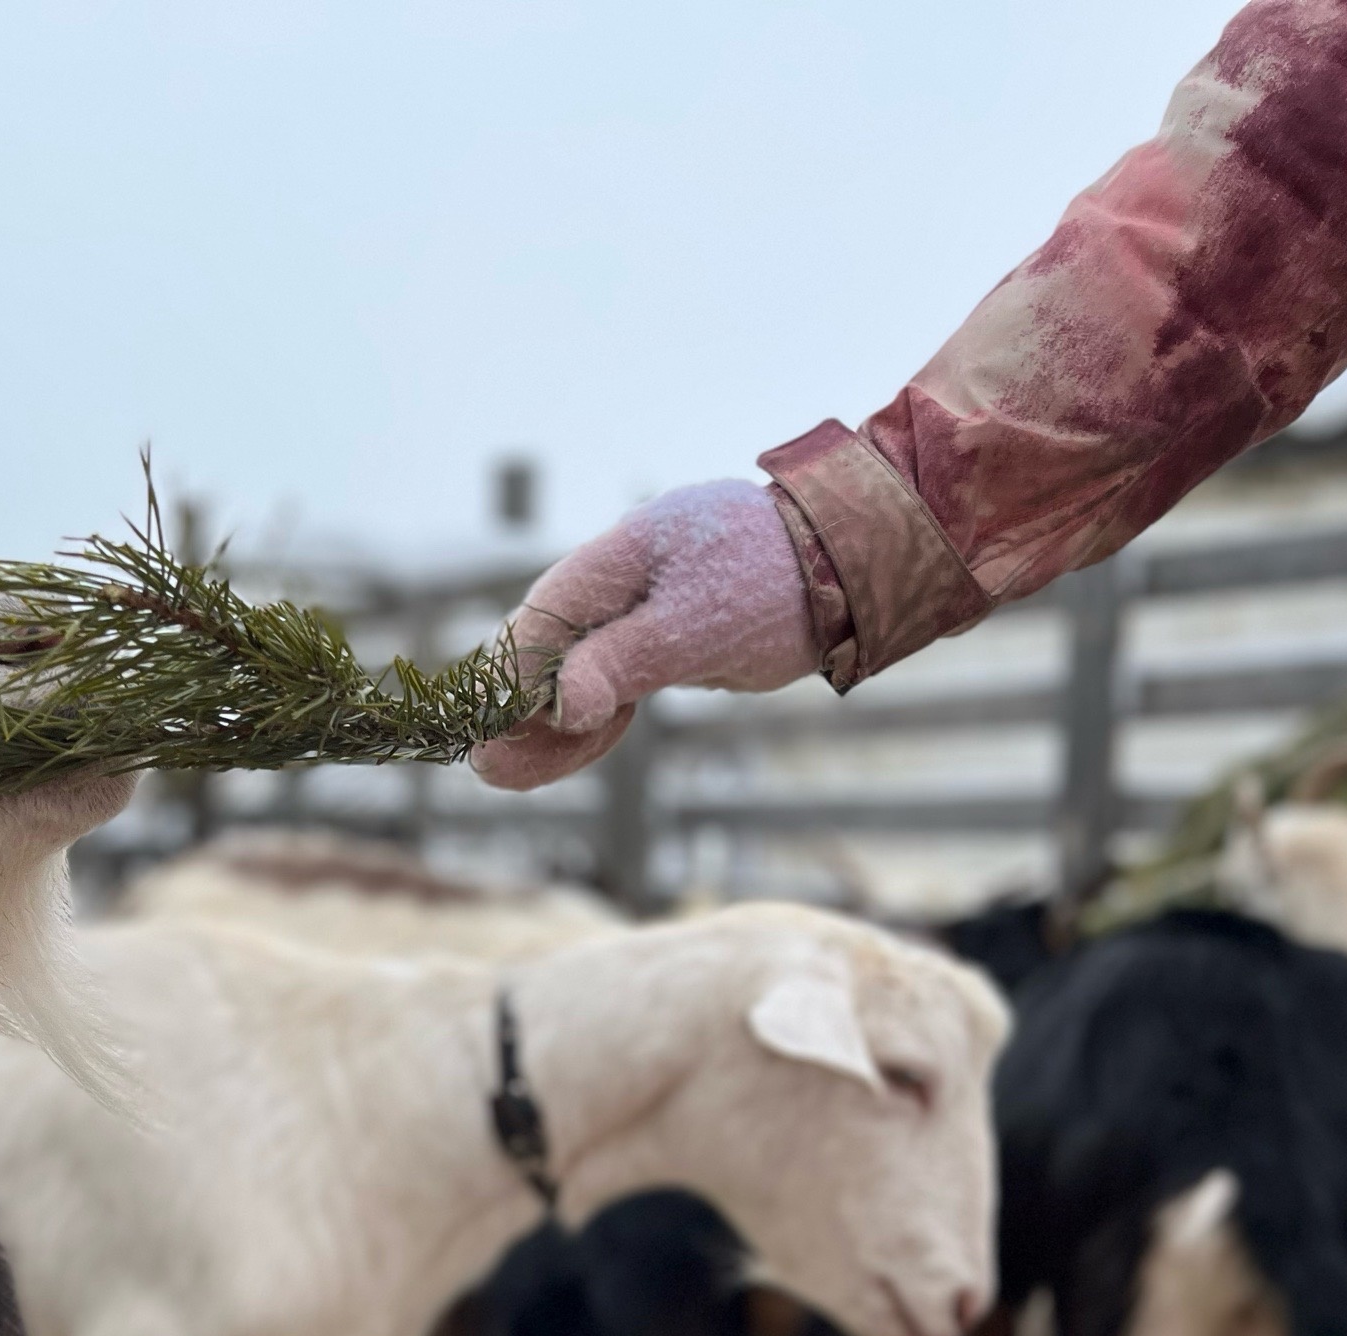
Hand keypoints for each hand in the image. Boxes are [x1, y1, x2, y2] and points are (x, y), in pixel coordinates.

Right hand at [471, 479, 817, 789]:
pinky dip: (589, 720)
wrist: (862, 566)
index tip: (488, 725)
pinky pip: (614, 680)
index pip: (547, 613)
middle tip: (485, 765)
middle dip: (519, 708)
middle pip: (552, 644)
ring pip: (579, 668)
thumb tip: (558, 703)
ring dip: (547, 724)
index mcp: (626, 549)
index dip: (513, 672)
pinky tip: (559, 756)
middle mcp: (626, 571)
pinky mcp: (669, 634)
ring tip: (504, 775)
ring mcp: (646, 603)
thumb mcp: (700, 630)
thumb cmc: (783, 591)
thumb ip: (623, 661)